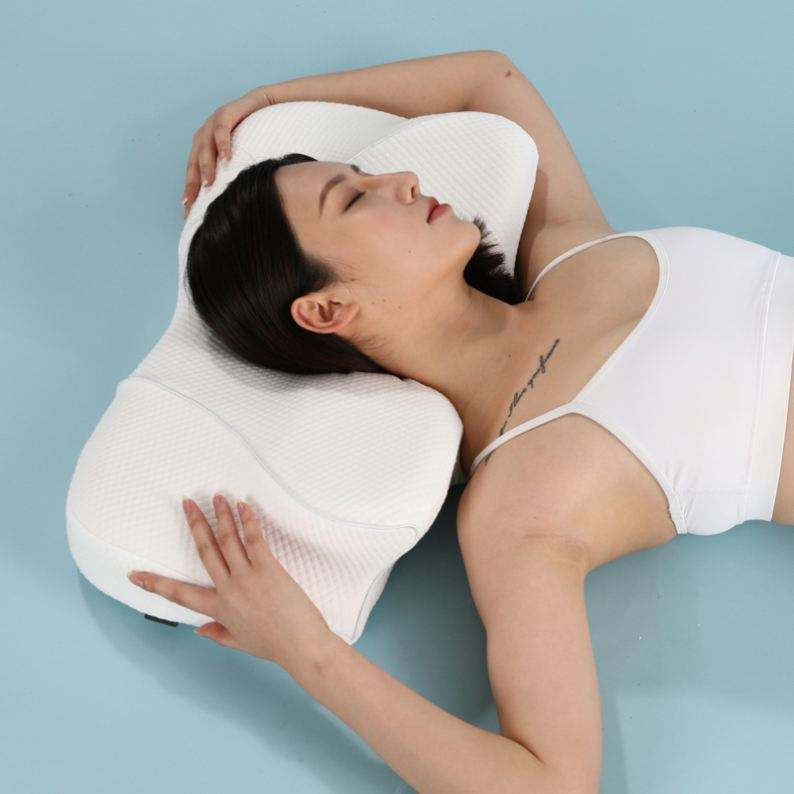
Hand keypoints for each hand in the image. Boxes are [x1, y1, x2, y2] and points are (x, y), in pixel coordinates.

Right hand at [127, 493, 334, 671]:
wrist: (301, 646)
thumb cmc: (275, 645)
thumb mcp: (240, 643)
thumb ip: (218, 634)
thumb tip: (199, 630)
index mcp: (218, 610)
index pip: (179, 594)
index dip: (155, 583)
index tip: (134, 574)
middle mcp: (229, 590)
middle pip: (205, 551)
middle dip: (194, 525)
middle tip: (186, 502)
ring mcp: (248, 578)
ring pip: (228, 540)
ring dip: (220, 516)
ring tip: (215, 496)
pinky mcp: (269, 569)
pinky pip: (255, 540)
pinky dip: (247, 521)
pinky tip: (243, 505)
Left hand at [182, 87, 277, 217]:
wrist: (264, 104)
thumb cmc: (254, 136)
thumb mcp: (240, 158)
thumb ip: (233, 175)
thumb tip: (235, 203)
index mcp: (203, 150)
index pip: (193, 175)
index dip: (191, 193)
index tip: (188, 214)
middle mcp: (203, 138)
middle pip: (194, 164)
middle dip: (193, 185)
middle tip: (193, 204)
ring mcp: (212, 125)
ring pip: (204, 148)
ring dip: (206, 167)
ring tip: (209, 184)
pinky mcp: (225, 114)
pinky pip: (221, 131)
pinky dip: (223, 145)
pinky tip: (226, 158)